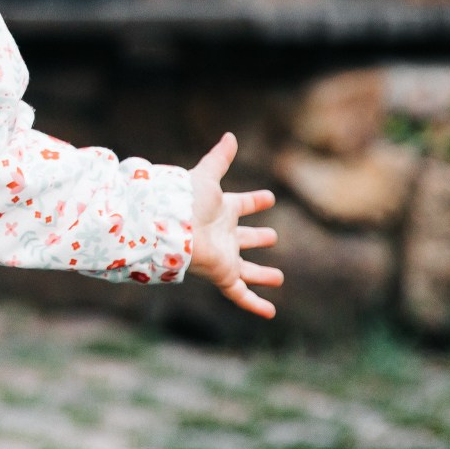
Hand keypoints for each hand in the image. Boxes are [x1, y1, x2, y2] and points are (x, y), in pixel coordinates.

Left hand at [188, 133, 282, 318]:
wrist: (170, 226)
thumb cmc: (186, 200)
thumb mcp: (207, 175)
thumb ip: (220, 158)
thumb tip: (230, 135)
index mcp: (220, 210)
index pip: (241, 204)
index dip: (254, 201)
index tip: (269, 197)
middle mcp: (223, 235)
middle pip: (243, 238)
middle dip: (257, 238)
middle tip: (273, 236)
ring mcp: (224, 257)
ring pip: (246, 269)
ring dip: (262, 274)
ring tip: (278, 277)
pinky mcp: (223, 274)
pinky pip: (241, 294)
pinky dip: (255, 305)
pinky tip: (271, 313)